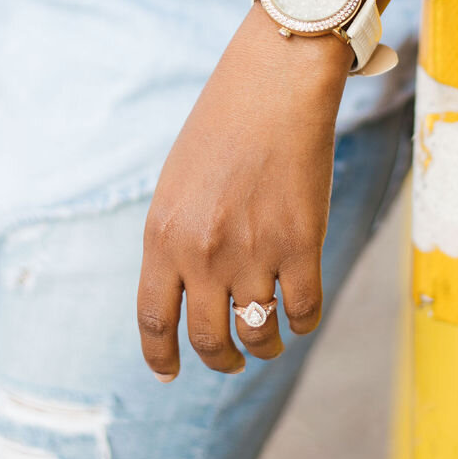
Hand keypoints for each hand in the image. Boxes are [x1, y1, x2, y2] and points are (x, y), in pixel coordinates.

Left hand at [137, 2, 350, 378]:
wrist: (275, 85)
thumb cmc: (224, 127)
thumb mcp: (178, 185)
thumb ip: (176, 240)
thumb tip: (185, 296)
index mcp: (163, 236)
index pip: (154, 320)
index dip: (161, 356)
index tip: (169, 373)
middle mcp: (202, 252)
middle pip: (208, 340)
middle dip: (221, 360)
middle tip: (232, 360)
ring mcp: (253, 251)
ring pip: (258, 333)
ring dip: (264, 346)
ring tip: (268, 341)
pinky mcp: (301, 245)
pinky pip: (302, 312)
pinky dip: (301, 323)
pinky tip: (299, 314)